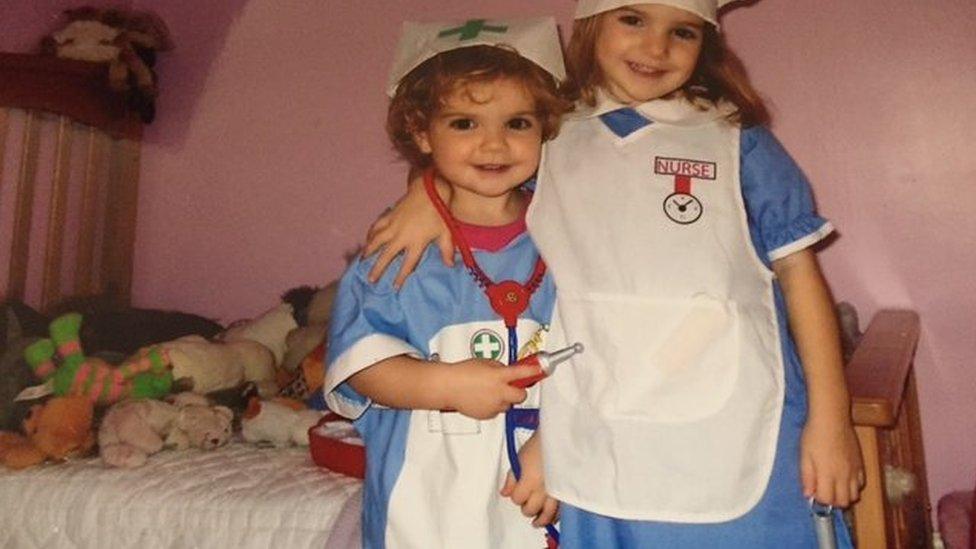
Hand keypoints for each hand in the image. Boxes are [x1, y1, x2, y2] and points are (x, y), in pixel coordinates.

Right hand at [363, 171, 453, 288]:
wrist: (429, 190)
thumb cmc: (439, 213)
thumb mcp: (446, 233)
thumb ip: (447, 250)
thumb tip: (449, 265)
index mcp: (416, 242)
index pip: (407, 264)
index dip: (400, 277)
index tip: (394, 287)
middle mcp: (401, 236)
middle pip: (386, 256)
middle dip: (378, 269)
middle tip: (370, 279)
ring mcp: (393, 225)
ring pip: (376, 241)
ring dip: (369, 251)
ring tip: (362, 260)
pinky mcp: (389, 216)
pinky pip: (376, 226)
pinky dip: (370, 233)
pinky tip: (367, 239)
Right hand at [441, 359, 537, 419]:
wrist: (448, 387)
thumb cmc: (463, 372)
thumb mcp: (485, 363)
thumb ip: (500, 368)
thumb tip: (509, 372)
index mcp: (499, 376)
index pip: (523, 373)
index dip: (534, 371)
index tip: (540, 369)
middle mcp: (499, 392)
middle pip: (522, 396)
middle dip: (519, 391)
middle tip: (512, 386)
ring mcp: (494, 405)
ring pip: (509, 404)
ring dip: (505, 399)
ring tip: (490, 392)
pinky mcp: (487, 415)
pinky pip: (497, 410)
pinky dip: (494, 405)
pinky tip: (483, 398)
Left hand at [500, 433, 558, 526]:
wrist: (561, 437)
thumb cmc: (541, 443)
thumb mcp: (520, 458)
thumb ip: (511, 478)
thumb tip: (505, 492)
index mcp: (529, 481)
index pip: (517, 499)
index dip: (515, 496)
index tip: (516, 491)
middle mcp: (543, 490)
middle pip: (530, 510)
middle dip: (526, 507)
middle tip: (526, 502)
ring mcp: (556, 492)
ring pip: (547, 515)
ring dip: (540, 520)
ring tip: (537, 522)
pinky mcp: (567, 493)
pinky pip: (561, 510)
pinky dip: (555, 515)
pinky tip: (552, 516)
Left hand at [800, 416, 864, 507]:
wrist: (832, 419)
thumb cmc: (814, 435)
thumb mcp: (805, 456)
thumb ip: (807, 477)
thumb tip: (808, 495)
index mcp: (827, 474)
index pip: (827, 500)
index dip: (819, 499)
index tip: (814, 492)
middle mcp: (844, 476)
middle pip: (844, 502)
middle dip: (833, 501)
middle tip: (824, 490)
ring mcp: (855, 470)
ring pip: (855, 495)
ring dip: (845, 495)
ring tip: (834, 485)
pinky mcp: (861, 464)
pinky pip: (862, 483)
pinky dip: (854, 486)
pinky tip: (845, 477)